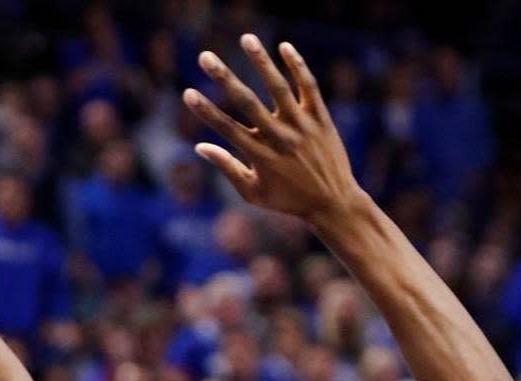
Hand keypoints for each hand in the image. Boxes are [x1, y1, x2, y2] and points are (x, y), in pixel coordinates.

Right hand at [181, 34, 361, 223]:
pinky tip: (283, 47)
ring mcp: (302, 126)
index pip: (227, 129)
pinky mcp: (321, 118)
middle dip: (224, 78)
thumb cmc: (287, 199)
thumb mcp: (252, 192)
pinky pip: (308, 87)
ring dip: (261, 62)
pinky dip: (297, 66)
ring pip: (279, 88)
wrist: (333, 201)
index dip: (205, 111)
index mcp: (260, 157)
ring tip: (246, 38)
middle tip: (205, 57)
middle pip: (248, 103)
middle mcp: (280, 138)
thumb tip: (200, 147)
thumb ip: (227, 167)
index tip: (187, 93)